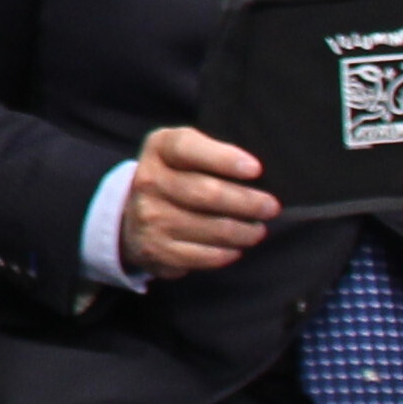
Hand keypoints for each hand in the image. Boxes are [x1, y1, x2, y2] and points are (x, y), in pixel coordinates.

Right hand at [124, 125, 277, 277]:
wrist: (132, 216)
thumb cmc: (175, 177)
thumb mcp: (185, 151)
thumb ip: (213, 152)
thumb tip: (255, 172)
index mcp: (160, 149)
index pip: (188, 149)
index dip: (224, 159)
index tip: (256, 170)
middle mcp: (149, 181)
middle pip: (207, 193)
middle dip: (247, 202)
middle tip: (270, 207)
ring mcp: (150, 217)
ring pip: (212, 228)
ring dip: (244, 232)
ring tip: (258, 230)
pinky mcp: (157, 249)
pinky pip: (204, 255)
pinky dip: (227, 253)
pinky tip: (236, 247)